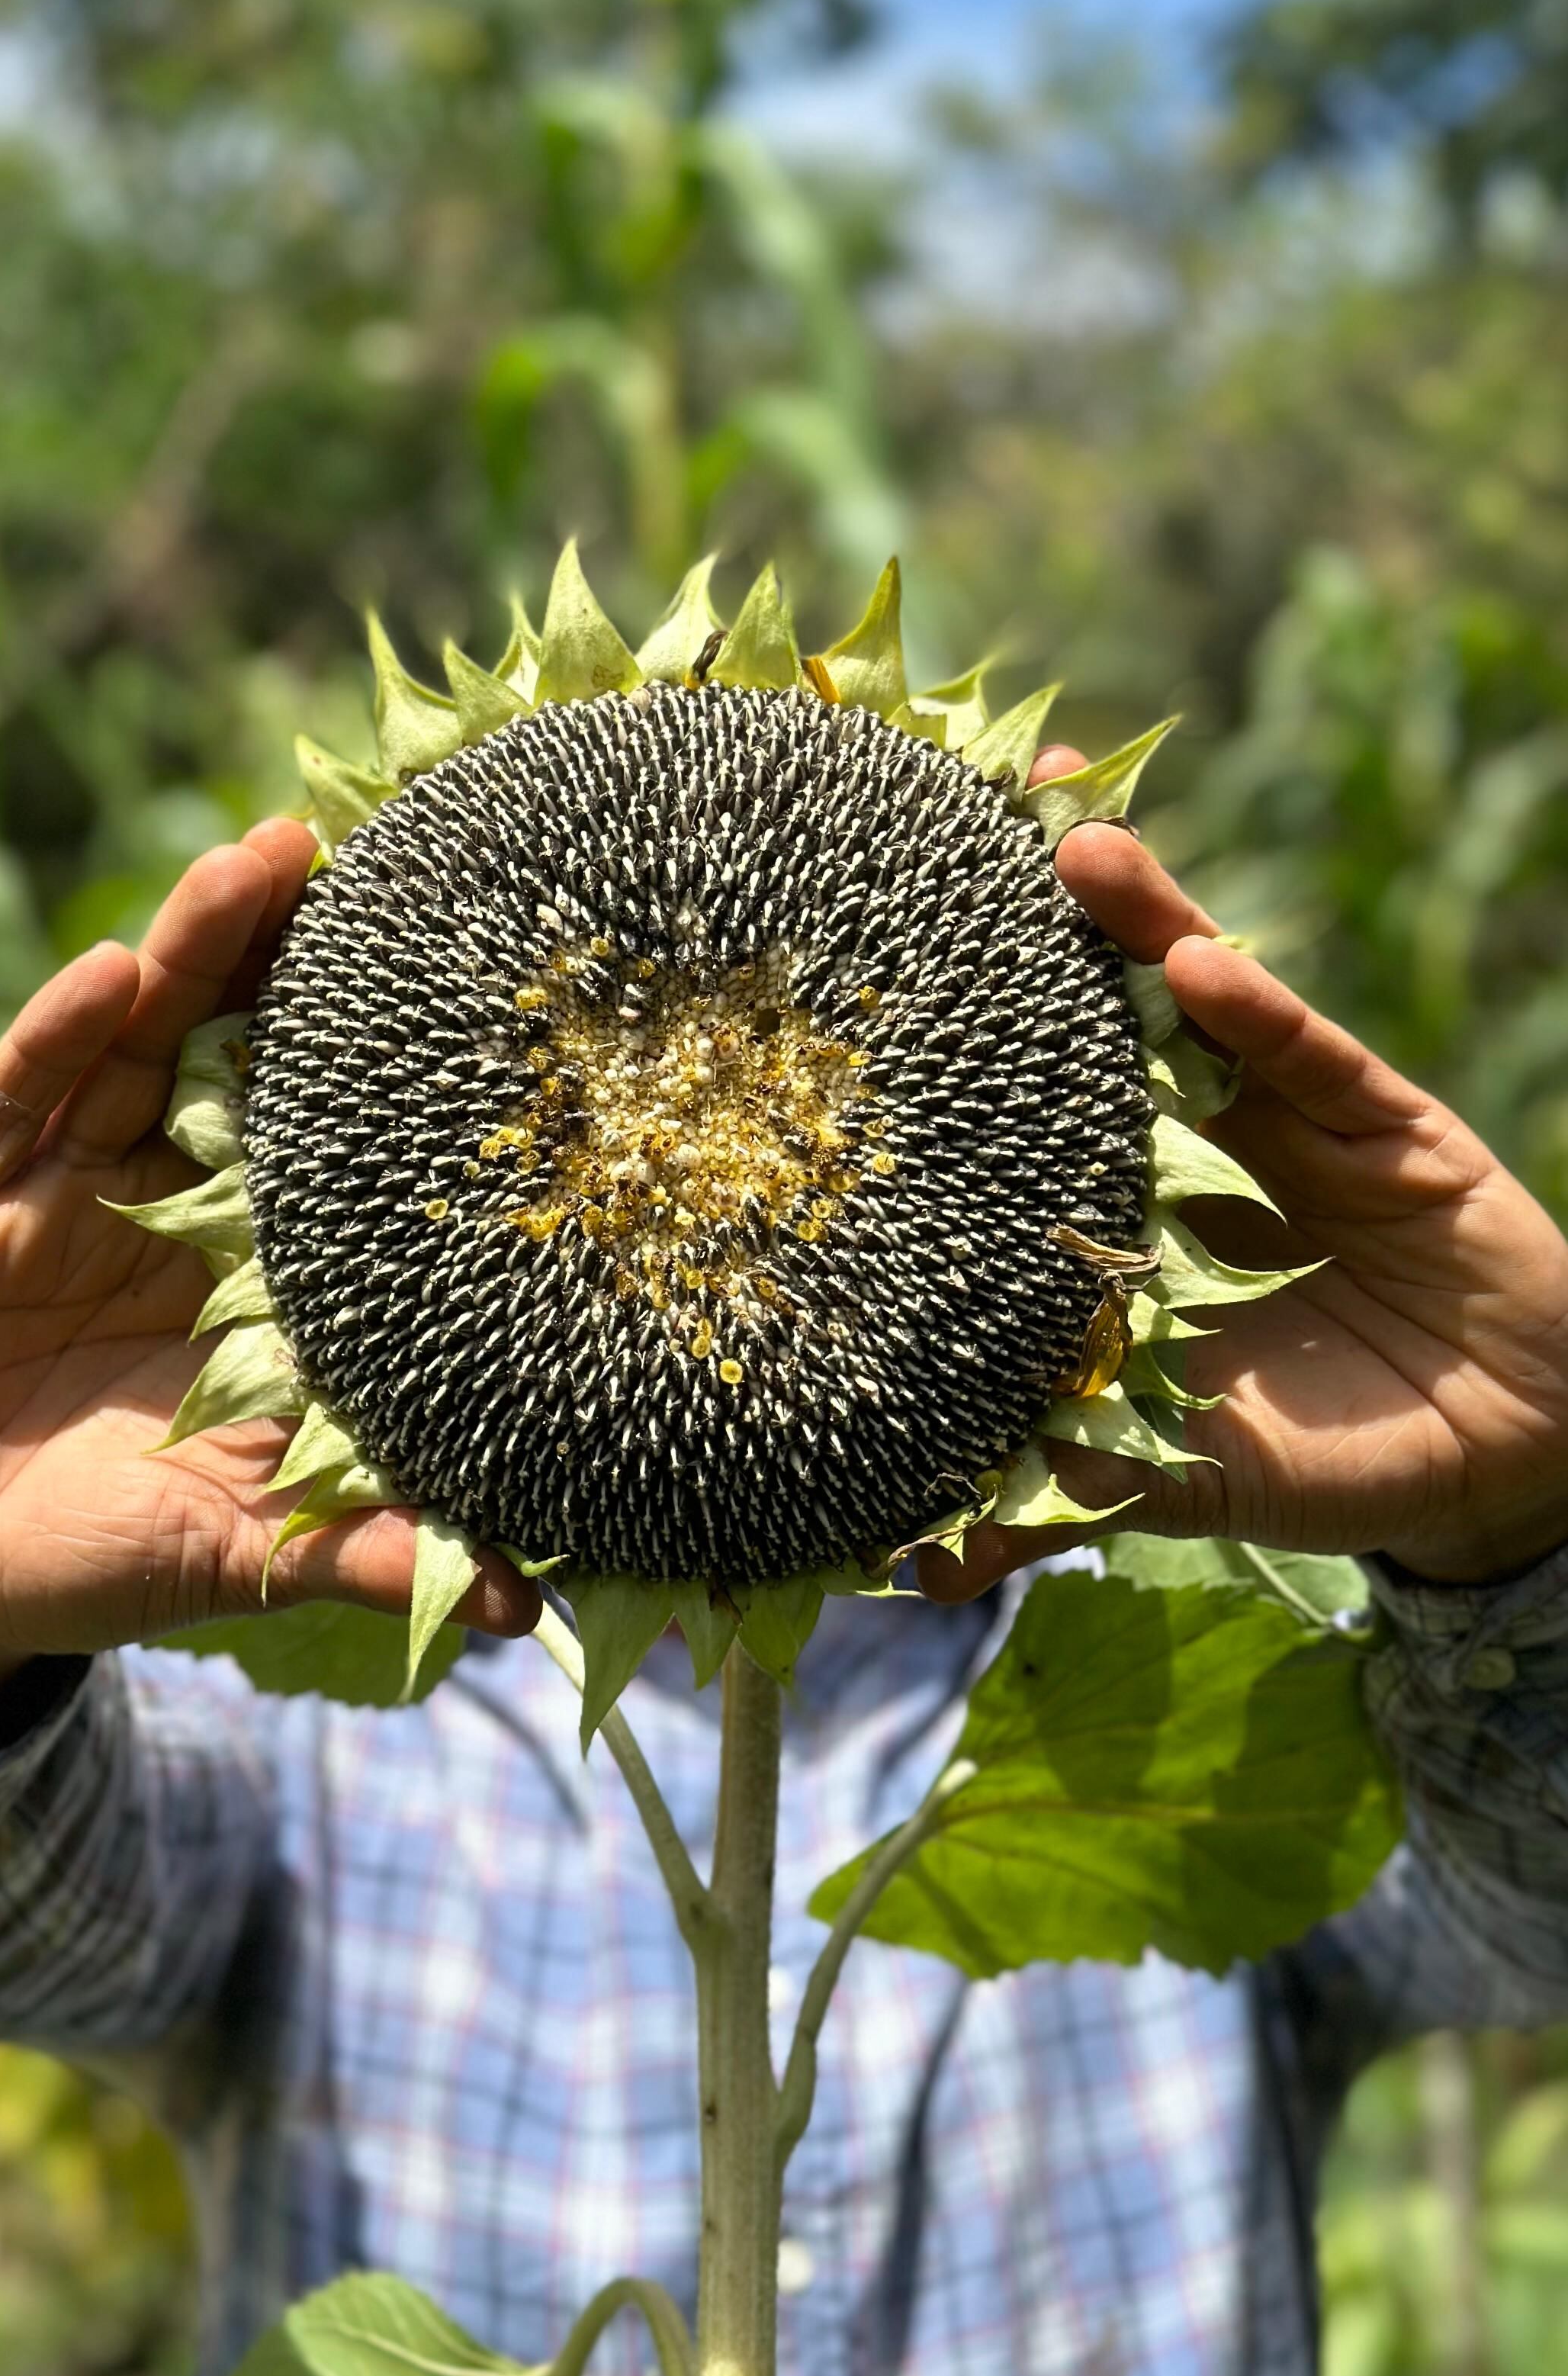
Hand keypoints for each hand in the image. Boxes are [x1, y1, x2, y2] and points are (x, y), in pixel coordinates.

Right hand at [0, 824, 535, 1761]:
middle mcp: (167, 1196)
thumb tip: (520, 1604)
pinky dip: (57, 1035)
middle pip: (237, 1043)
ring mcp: (65, 1185)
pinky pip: (18, 1099)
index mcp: (252, 1261)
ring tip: (254, 863)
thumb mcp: (246, 1552)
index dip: (384, 1044)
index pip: (330, 1126)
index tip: (464, 956)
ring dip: (190, 948)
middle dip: (292, 949)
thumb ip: (368, 1551)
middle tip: (361, 846)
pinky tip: (107, 971)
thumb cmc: (100, 1551)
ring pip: (134, 1038)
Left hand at [920, 750, 1567, 1603]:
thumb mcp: (1179, 1479)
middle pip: (1107, 1005)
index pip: (1034, 1088)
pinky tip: (1202, 962)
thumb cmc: (1322, 1460)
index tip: (881, 934)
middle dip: (1048, 912)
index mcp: (1131, 1203)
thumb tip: (917, 1563)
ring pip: (1207, 999)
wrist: (1494, 1468)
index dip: (969, 1012)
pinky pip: (1313, 1057)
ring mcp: (1293, 1119)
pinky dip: (1259, 1013)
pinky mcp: (1386, 1124)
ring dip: (1145, 920)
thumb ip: (1062, 1494)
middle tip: (968, 812)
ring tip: (1074, 845)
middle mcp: (1200, 1138)